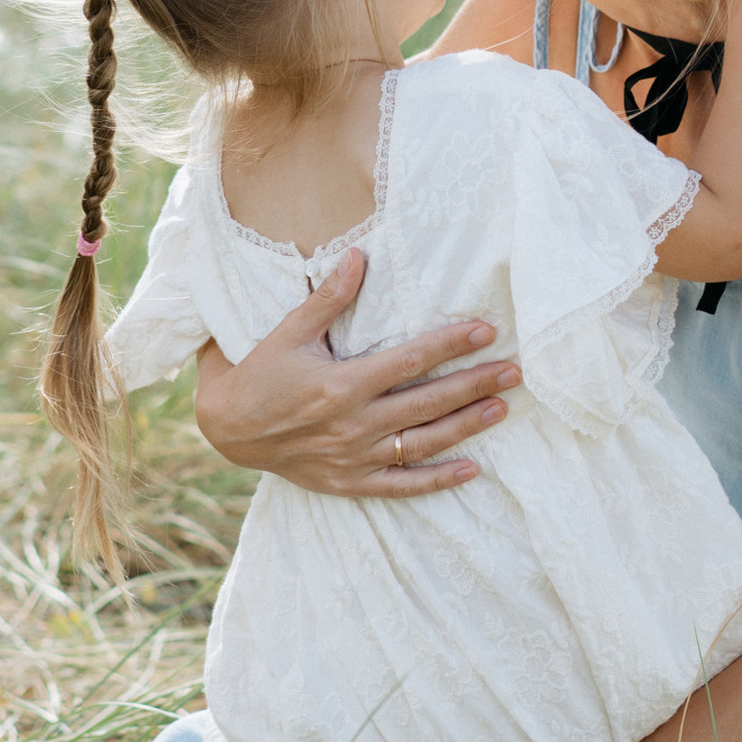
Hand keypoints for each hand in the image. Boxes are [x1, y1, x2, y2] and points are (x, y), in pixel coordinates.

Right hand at [193, 248, 519, 495]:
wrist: (227, 430)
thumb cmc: (260, 373)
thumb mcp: (289, 332)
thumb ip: (328, 298)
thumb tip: (360, 256)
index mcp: (340, 384)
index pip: (408, 361)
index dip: (450, 345)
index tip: (485, 330)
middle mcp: (352, 424)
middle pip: (426, 403)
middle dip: (474, 385)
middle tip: (514, 371)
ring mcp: (353, 458)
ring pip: (422, 443)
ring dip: (466, 427)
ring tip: (502, 408)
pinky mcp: (350, 482)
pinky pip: (401, 485)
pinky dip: (437, 480)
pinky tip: (472, 469)